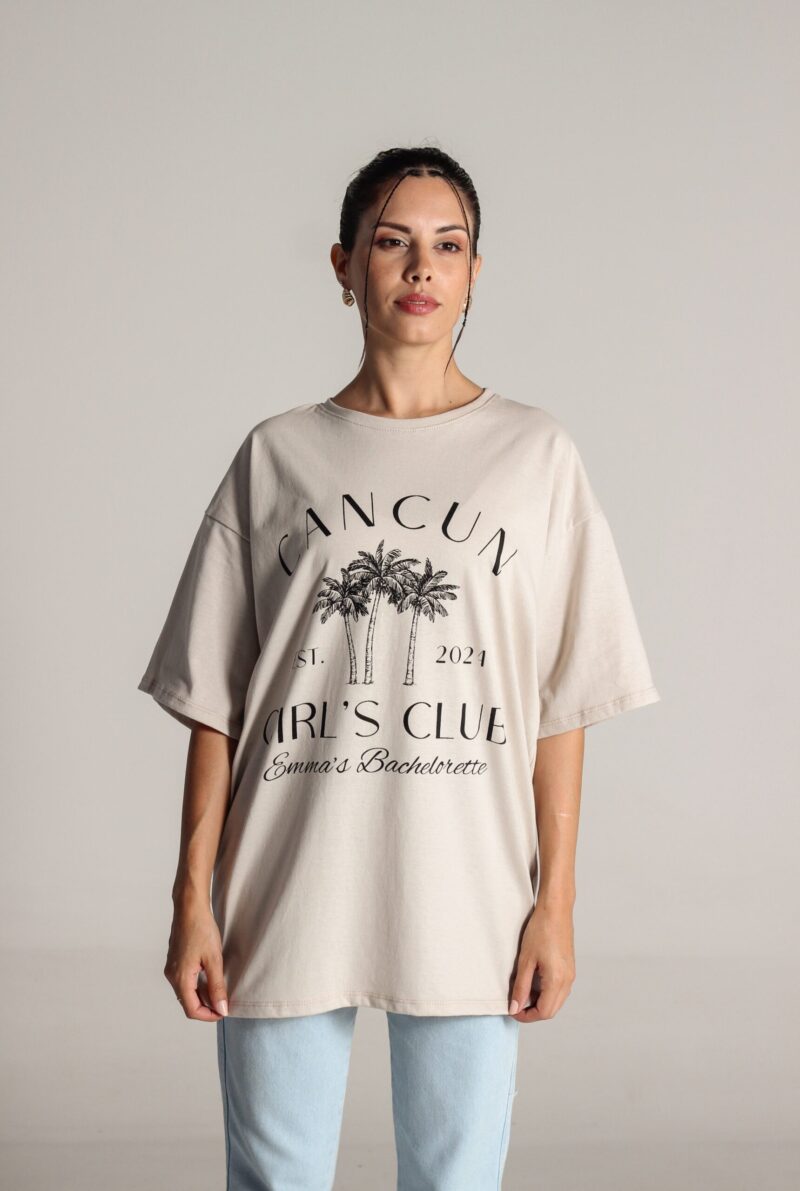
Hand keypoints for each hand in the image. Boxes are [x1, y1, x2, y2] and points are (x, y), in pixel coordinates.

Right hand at [164, 898, 228, 1020]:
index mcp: (180, 979)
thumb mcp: (214, 959)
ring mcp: (172, 969)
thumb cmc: (201, 929)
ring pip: (187, 992)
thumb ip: (217, 986)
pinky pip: (185, 981)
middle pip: (188, 1003)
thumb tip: (222, 1009)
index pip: (192, 1010)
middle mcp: (172, 976)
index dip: (208, 1015)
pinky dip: (198, 985)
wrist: (189, 907)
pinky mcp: (175, 962)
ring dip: (202, 996)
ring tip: (220, 990)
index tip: (223, 1012)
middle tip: (224, 1003)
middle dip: (206, 1007)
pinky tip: (211, 977)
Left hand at [508, 902, 575, 1022]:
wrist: (556, 910)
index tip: (512, 1010)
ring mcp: (571, 975)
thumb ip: (521, 987)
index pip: (544, 1012)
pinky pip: (559, 990)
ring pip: (556, 1001)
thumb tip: (515, 1007)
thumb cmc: (540, 930)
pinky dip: (546, 993)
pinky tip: (533, 982)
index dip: (526, 1016)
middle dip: (533, 1012)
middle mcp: (568, 981)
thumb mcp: (526, 960)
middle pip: (551, 1010)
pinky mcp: (569, 969)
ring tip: (522, 991)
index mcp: (557, 980)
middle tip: (515, 1003)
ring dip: (540, 1002)